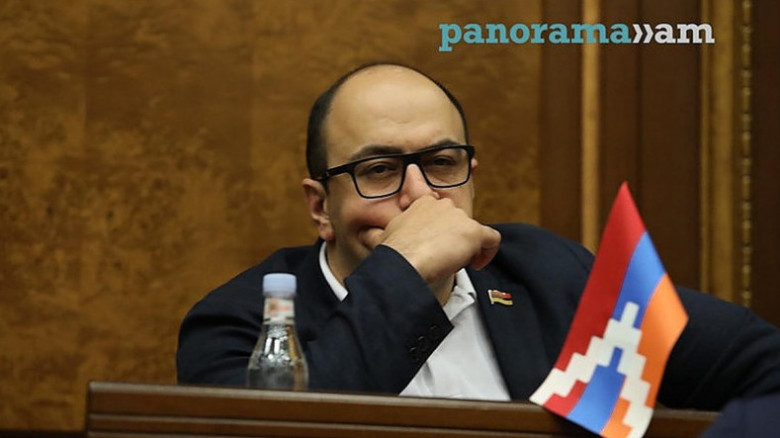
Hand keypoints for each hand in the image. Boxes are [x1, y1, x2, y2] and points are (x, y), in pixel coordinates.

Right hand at [359, 195, 500, 285]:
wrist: (406, 263)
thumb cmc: (393, 255)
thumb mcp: (381, 237)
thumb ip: (377, 232)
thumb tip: (362, 234)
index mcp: (421, 204)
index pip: (431, 197)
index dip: (434, 210)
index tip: (434, 215)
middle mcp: (441, 205)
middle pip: (456, 219)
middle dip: (452, 236)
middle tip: (443, 254)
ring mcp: (459, 217)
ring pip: (472, 231)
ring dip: (467, 247)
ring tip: (455, 262)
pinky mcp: (474, 232)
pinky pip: (491, 239)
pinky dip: (488, 252)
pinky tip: (477, 264)